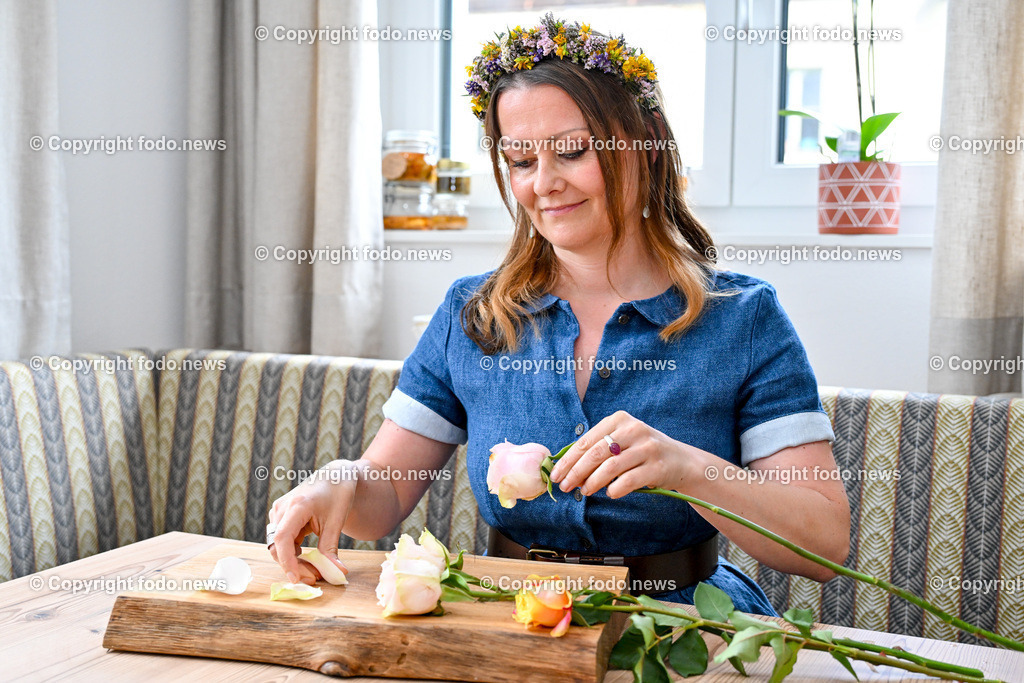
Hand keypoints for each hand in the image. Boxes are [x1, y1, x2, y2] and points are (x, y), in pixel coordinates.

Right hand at [268, 460, 356, 584]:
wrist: (334, 476)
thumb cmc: (338, 494)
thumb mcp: (337, 522)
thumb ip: (331, 549)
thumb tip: (336, 574)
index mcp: (297, 505)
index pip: (283, 538)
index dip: (286, 561)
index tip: (295, 579)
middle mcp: (282, 508)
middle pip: (278, 546)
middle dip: (293, 566)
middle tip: (315, 579)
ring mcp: (279, 512)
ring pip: (279, 546)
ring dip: (294, 562)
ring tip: (316, 571)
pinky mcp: (282, 518)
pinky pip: (283, 542)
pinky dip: (294, 554)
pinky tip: (311, 561)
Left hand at [549, 411, 692, 497]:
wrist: (680, 460)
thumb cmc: (642, 451)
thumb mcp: (622, 441)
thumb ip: (598, 449)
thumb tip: (567, 469)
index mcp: (619, 420)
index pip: (586, 440)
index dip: (568, 460)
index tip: (556, 475)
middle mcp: (633, 430)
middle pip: (595, 453)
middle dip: (576, 472)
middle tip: (565, 486)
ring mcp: (647, 448)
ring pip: (610, 467)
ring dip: (592, 482)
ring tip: (584, 492)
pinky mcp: (657, 467)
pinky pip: (628, 481)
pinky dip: (614, 489)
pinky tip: (609, 493)